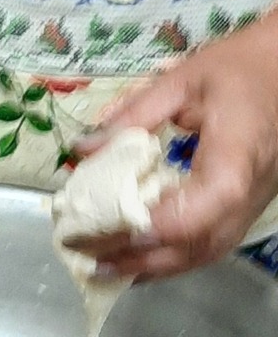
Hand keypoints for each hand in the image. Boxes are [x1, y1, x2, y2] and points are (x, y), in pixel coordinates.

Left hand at [80, 14, 277, 278]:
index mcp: (231, 164)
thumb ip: (134, 115)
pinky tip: (145, 255)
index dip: (138, 235)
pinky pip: (215, 242)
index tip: (93, 236)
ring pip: (206, 253)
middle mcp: (246, 195)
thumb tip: (84, 148)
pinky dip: (177, 256)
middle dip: (139, 261)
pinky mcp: (251, 204)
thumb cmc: (243, 67)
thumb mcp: (183, 80)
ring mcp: (253, 204)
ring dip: (157, 267)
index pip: (186, 219)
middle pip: (193, 247)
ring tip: (110, 269)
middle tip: (90, 263)